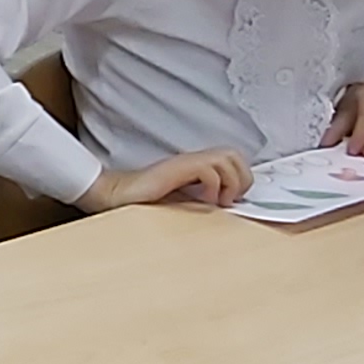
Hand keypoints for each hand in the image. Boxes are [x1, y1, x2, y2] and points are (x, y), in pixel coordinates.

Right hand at [80, 150, 252, 210]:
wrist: (120, 194)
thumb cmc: (148, 201)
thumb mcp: (184, 201)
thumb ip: (204, 199)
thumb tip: (228, 208)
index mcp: (199, 166)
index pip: (234, 160)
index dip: (243, 179)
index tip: (235, 201)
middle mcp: (196, 160)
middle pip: (235, 155)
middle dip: (241, 179)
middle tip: (229, 199)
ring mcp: (187, 162)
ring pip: (227, 158)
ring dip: (230, 181)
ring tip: (219, 199)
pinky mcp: (179, 168)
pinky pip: (209, 169)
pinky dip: (214, 186)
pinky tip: (204, 199)